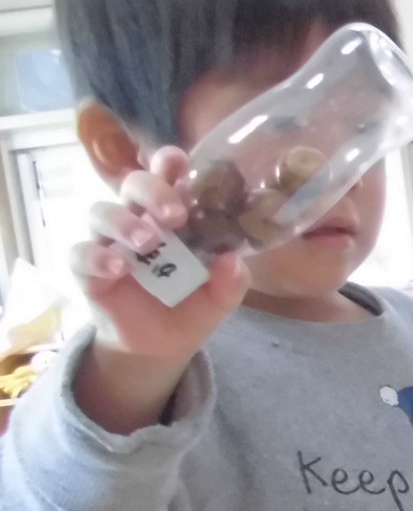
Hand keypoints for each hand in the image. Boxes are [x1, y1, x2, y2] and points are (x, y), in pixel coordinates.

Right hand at [70, 146, 248, 432]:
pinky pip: (81, 254)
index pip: (165, 177)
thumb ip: (231, 280)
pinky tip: (118, 267)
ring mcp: (109, 242)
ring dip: (124, 222)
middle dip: (153, 190)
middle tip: (176, 215)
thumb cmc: (189, 307)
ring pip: (101, 213)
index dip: (168, 163)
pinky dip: (97, 257)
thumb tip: (233, 260)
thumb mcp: (220, 298)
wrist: (161, 347)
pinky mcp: (88, 270)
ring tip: (147, 242)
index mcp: (170, 216)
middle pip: (132, 184)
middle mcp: (137, 220)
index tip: (180, 163)